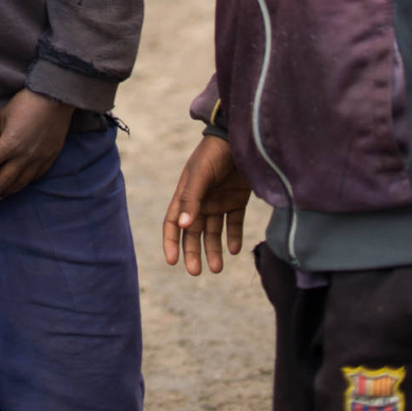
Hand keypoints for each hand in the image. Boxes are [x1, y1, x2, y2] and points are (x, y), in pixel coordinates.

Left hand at [0, 89, 72, 205]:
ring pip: (19, 185)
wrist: (55, 98)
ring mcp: (38, 161)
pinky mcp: (49, 159)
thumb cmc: (26, 102)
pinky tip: (16, 185)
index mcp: (8, 145)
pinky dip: (22, 184)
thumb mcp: (4, 117)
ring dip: (4, 192)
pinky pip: (34, 178)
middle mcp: (23, 158)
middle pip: (0, 183)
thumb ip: (0, 137)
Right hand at [162, 135, 251, 274]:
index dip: (171, 241)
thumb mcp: (200, 174)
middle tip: (196, 272)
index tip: (172, 261)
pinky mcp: (237, 200)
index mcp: (186, 193)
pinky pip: (233, 223)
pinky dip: (233, 237)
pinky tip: (234, 249)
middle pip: (194, 232)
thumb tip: (183, 226)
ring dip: (214, 249)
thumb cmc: (214, 153)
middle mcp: (201, 200)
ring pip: (213, 231)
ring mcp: (219, 201)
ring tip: (218, 268)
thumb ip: (191, 199)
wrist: (240, 138)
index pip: (174, 221)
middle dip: (193, 252)